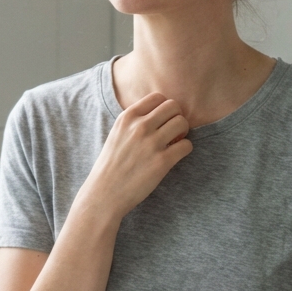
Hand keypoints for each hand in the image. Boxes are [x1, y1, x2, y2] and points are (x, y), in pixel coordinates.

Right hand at [75, 92, 191, 221]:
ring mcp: (151, 143)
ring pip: (182, 122)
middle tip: (172, 132)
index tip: (162, 121)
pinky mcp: (162, 162)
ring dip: (182, 132)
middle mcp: (139, 126)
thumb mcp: (116, 134)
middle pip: (173, 106)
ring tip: (174, 143)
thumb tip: (159, 114)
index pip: (157, 97)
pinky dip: (185, 149)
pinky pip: (187, 145)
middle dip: (176, 117)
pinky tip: (174, 156)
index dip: (164, 108)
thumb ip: (134, 121)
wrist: (104, 193)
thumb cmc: (111, 165)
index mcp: (127, 117)